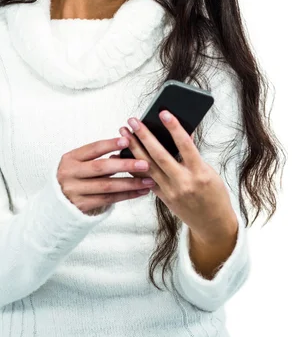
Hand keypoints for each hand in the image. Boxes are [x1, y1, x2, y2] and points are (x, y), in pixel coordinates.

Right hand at [56, 136, 157, 215]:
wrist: (58, 203)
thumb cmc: (76, 178)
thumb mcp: (81, 163)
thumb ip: (99, 157)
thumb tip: (126, 149)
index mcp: (70, 159)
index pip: (93, 149)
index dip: (110, 144)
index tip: (127, 140)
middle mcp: (70, 174)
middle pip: (101, 168)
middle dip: (125, 165)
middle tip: (144, 163)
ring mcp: (75, 191)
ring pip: (107, 186)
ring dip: (131, 183)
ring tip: (148, 180)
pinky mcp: (82, 206)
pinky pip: (109, 199)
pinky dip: (127, 195)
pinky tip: (140, 191)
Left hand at [114, 112, 235, 238]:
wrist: (212, 224)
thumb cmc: (214, 194)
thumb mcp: (210, 172)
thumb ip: (194, 155)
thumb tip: (183, 132)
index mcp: (200, 173)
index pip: (185, 146)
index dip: (174, 128)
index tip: (164, 113)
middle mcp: (184, 182)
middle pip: (159, 155)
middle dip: (144, 136)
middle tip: (133, 121)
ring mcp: (171, 191)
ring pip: (148, 167)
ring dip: (134, 148)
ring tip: (124, 133)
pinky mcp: (163, 198)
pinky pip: (145, 180)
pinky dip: (134, 167)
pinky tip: (122, 156)